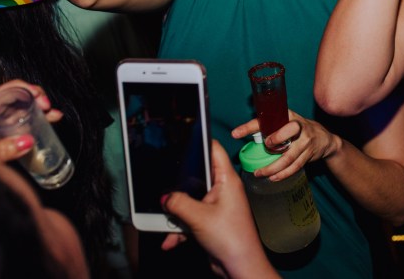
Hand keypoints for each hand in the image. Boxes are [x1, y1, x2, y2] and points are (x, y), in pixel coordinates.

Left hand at [0, 80, 62, 162]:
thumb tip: (28, 141)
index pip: (1, 93)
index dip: (23, 90)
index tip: (40, 99)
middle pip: (12, 100)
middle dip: (35, 99)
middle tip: (49, 108)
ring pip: (18, 113)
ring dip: (38, 111)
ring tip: (54, 116)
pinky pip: (18, 126)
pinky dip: (34, 123)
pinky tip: (46, 126)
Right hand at [161, 141, 276, 278]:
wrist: (240, 265)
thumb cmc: (231, 238)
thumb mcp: (199, 217)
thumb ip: (178, 203)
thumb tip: (164, 197)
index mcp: (226, 179)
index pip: (214, 150)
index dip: (200, 141)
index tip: (182, 137)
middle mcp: (222, 189)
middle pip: (195, 177)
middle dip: (178, 186)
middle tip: (163, 184)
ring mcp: (216, 205)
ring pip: (189, 200)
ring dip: (176, 213)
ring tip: (165, 221)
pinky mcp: (210, 221)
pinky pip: (190, 218)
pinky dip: (179, 229)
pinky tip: (170, 240)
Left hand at [231, 111, 341, 181]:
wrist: (325, 139)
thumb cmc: (299, 129)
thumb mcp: (287, 122)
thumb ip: (270, 125)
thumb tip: (244, 132)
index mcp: (289, 116)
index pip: (268, 119)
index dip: (251, 126)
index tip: (235, 133)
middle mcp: (300, 127)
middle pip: (290, 131)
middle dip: (276, 139)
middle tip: (266, 147)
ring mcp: (305, 142)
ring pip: (289, 156)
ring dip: (273, 167)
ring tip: (260, 173)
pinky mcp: (308, 155)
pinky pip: (294, 166)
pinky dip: (283, 174)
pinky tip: (273, 177)